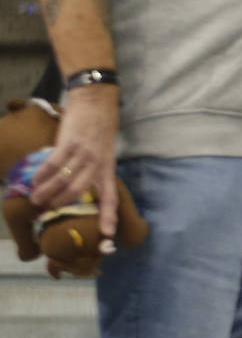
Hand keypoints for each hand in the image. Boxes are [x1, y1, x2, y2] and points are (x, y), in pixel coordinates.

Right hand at [30, 86, 120, 241]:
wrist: (96, 101)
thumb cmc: (100, 128)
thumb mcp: (105, 152)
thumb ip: (94, 170)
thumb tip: (77, 189)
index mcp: (108, 168)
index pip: (110, 197)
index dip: (109, 216)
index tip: (108, 235)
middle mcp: (98, 163)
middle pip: (78, 192)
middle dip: (60, 205)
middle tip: (46, 213)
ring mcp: (84, 153)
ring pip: (64, 180)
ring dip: (47, 192)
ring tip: (35, 200)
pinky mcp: (70, 142)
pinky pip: (53, 163)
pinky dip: (42, 174)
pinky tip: (34, 181)